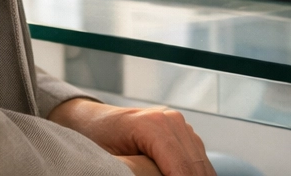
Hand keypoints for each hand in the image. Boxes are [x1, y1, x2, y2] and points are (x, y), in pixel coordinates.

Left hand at [49, 98, 214, 175]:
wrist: (90, 121)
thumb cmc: (92, 140)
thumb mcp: (110, 160)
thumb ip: (137, 172)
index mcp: (152, 125)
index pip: (181, 167)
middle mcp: (171, 120)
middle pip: (195, 165)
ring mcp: (178, 124)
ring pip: (201, 162)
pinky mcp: (181, 132)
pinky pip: (197, 157)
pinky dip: (195, 173)